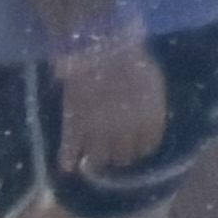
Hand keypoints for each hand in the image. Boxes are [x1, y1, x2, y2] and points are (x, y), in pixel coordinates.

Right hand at [56, 32, 164, 180]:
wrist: (102, 50)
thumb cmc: (132, 60)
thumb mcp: (151, 82)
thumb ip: (150, 104)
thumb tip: (147, 118)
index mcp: (150, 121)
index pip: (147, 148)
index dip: (140, 148)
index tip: (134, 146)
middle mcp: (127, 131)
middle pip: (124, 158)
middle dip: (119, 156)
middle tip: (113, 152)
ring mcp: (99, 130)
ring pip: (99, 160)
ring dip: (96, 162)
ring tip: (92, 162)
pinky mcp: (74, 124)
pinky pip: (70, 149)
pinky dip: (67, 160)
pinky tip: (66, 167)